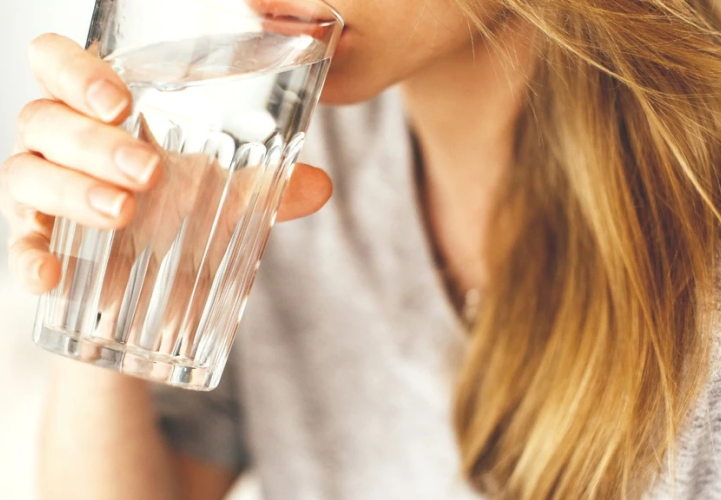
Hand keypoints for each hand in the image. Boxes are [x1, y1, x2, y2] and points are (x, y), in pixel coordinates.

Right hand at [0, 33, 332, 300]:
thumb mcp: (224, 199)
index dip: (77, 71)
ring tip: (123, 212)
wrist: (154, 290)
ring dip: (72, 190)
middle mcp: (63, 144)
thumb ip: (266, 188)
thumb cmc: (181, 219)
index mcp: (102, 115)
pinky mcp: (39, 243)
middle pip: (45, 118)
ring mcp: (43, 193)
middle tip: (148, 171)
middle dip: (93, 142)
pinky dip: (28, 256)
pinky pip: (17, 243)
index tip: (121, 102)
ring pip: (25, 172)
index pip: (59, 64)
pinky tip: (50, 276)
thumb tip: (320, 185)